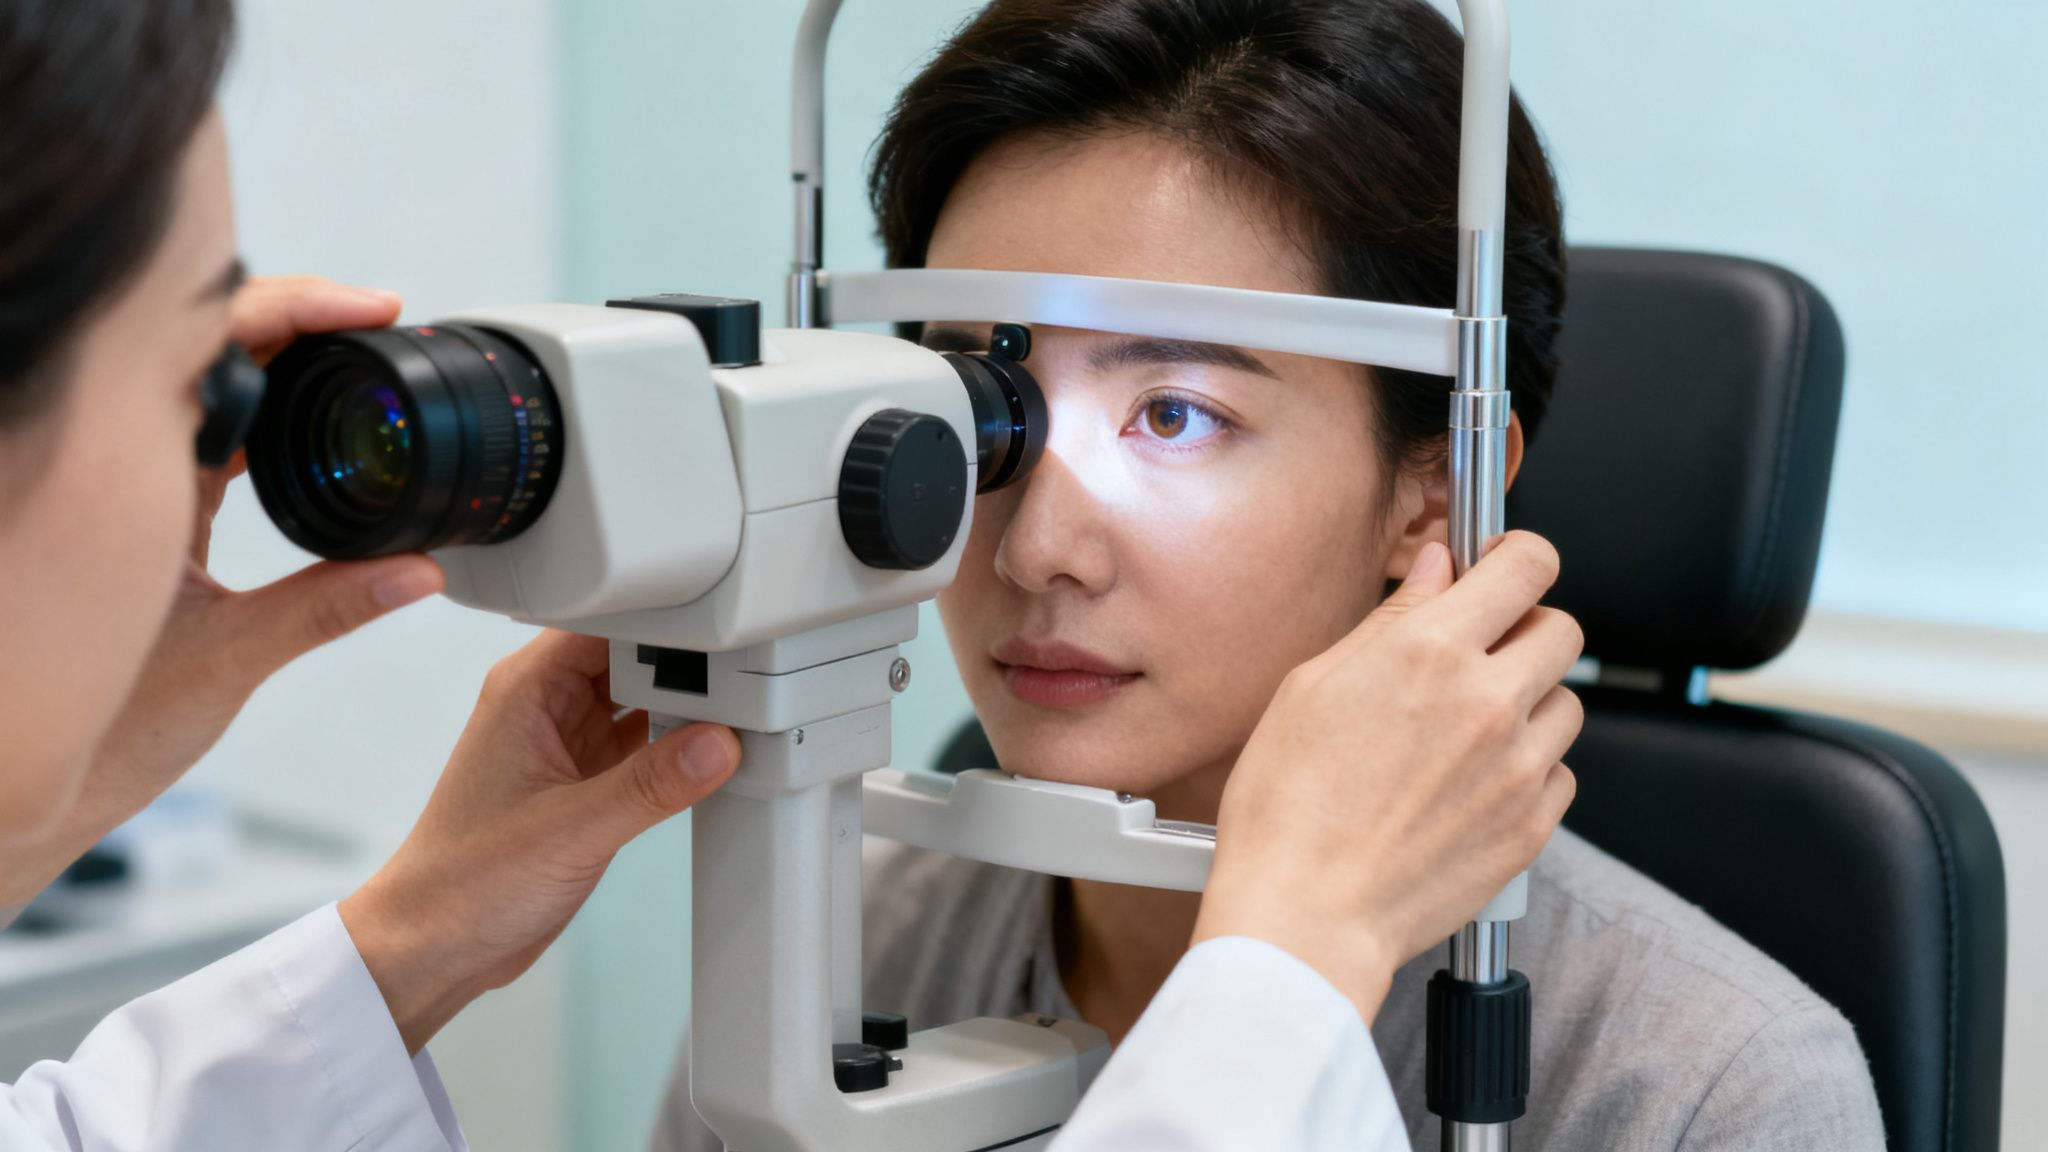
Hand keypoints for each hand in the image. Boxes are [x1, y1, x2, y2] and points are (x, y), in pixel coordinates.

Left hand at [4, 278, 441, 907]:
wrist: (32, 792)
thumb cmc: (98, 732)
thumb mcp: (231, 660)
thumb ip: (331, 605)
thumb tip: (417, 569)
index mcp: (131, 482)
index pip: (217, 349)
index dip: (296, 309)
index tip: (366, 310)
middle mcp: (121, 475)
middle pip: (211, 351)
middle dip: (298, 321)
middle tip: (375, 323)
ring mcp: (126, 495)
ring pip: (204, 390)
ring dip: (278, 367)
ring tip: (353, 361)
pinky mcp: (142, 524)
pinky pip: (203, 441)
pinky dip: (259, 420)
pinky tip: (302, 433)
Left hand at [339, 631, 741, 1052]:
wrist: (435, 948)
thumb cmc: (463, 883)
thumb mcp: (570, 830)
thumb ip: (650, 785)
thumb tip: (719, 743)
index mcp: (527, 689)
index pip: (607, 619)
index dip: (665, 617)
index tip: (723, 631)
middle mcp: (548, 706)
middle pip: (634, 652)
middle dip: (689, 661)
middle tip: (748, 673)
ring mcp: (570, 743)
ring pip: (645, 698)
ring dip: (688, 706)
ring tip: (743, 709)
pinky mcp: (588, 782)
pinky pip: (647, 744)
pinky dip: (680, 748)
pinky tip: (714, 752)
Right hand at [1192, 532, 1581, 1023]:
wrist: (1305, 915)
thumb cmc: (1287, 808)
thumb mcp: (1311, 687)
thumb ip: (1390, 621)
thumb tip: (1436, 573)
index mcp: (1430, 652)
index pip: (1527, 566)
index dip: (1519, 557)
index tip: (1505, 568)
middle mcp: (1488, 702)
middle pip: (1563, 629)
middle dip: (1527, 629)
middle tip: (1484, 652)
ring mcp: (1518, 767)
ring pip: (1568, 704)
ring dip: (1530, 703)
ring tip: (1470, 731)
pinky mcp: (1530, 826)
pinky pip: (1560, 774)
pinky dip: (1527, 770)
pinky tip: (1472, 785)